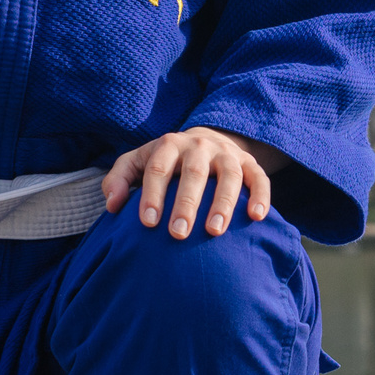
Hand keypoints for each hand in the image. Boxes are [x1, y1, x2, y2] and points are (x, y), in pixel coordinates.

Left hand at [101, 127, 277, 240]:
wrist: (204, 140)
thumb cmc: (164, 161)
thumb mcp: (137, 162)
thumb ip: (119, 180)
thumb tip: (113, 205)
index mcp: (169, 145)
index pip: (158, 168)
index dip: (153, 195)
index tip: (148, 223)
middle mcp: (199, 145)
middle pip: (193, 172)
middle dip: (186, 203)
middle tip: (178, 234)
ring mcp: (227, 154)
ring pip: (229, 174)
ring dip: (223, 202)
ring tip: (215, 231)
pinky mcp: (250, 163)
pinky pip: (260, 177)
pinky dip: (261, 196)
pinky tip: (257, 217)